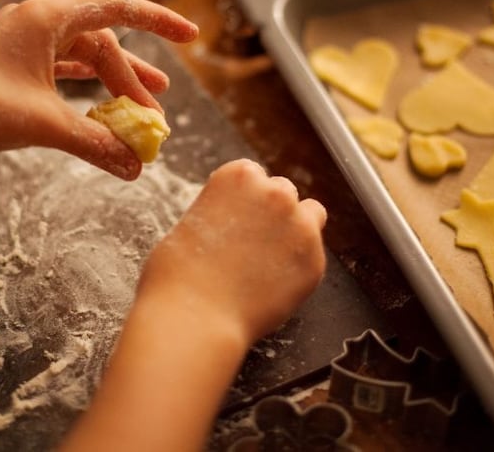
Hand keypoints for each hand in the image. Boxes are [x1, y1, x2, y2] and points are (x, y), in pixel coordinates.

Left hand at [0, 0, 196, 176]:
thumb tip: (137, 167)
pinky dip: (85, 93)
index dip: (160, 21)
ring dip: (113, 84)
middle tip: (155, 118)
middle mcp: (37, 23)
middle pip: (103, 44)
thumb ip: (94, 143)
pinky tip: (101, 112)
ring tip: (145, 108)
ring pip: (84, 59)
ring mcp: (23, 45)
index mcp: (47, 18)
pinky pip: (62, 73)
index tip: (192, 36)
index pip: (118, 8)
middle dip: (132, 80)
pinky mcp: (12, 67)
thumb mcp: (41, 124)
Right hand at [137, 159, 326, 345]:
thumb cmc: (178, 275)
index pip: (255, 175)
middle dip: (272, 213)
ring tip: (270, 261)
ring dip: (295, 232)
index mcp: (239, 176)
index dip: (247, 199)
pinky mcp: (314, 261)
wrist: (195, 317)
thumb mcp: (192, 222)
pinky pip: (313, 257)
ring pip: (311, 217)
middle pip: (284, 192)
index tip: (240, 218)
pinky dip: (298, 269)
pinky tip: (272, 286)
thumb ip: (222, 211)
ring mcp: (299, 226)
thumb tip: (234, 222)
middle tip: (254, 243)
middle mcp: (274, 192)